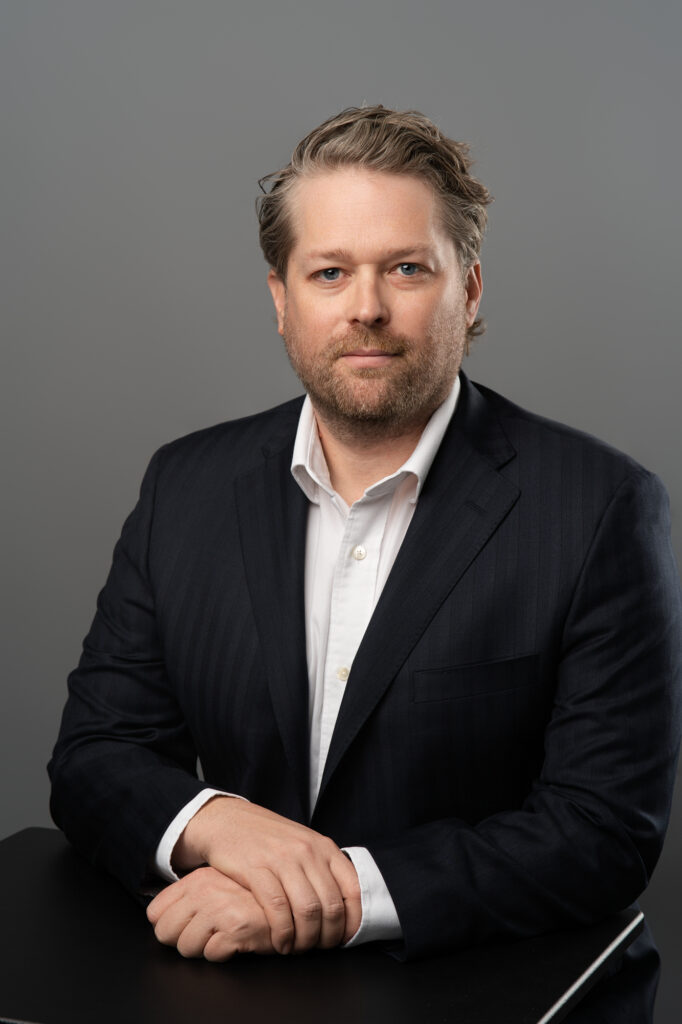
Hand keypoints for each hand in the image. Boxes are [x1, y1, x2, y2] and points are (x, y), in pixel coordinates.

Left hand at [147, 867, 273, 960]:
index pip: (154, 913)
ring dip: (205, 950)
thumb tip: (158, 920)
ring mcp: (220, 905)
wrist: (290, 898)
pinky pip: (211, 954)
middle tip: (208, 935)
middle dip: (184, 942)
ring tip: (225, 937)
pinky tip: (238, 942)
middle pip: (164, 934)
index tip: (189, 927)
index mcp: (197, 878)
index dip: (170, 928)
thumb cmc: (252, 898)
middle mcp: (205, 888)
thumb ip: (191, 896)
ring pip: (185, 947)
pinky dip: (224, 955)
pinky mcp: (237, 925)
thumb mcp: (217, 885)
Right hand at [172, 797, 361, 952]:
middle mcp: (307, 851)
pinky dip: (282, 933)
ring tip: (297, 948)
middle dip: (327, 937)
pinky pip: (277, 909)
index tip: (345, 938)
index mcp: (324, 847)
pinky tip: (279, 941)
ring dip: (305, 939)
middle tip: (318, 948)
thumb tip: (342, 908)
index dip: (353, 921)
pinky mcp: (256, 868)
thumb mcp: (303, 844)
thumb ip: (323, 870)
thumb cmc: (268, 838)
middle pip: (331, 906)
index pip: (353, 889)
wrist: (228, 820)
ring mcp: (282, 859)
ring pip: (307, 911)